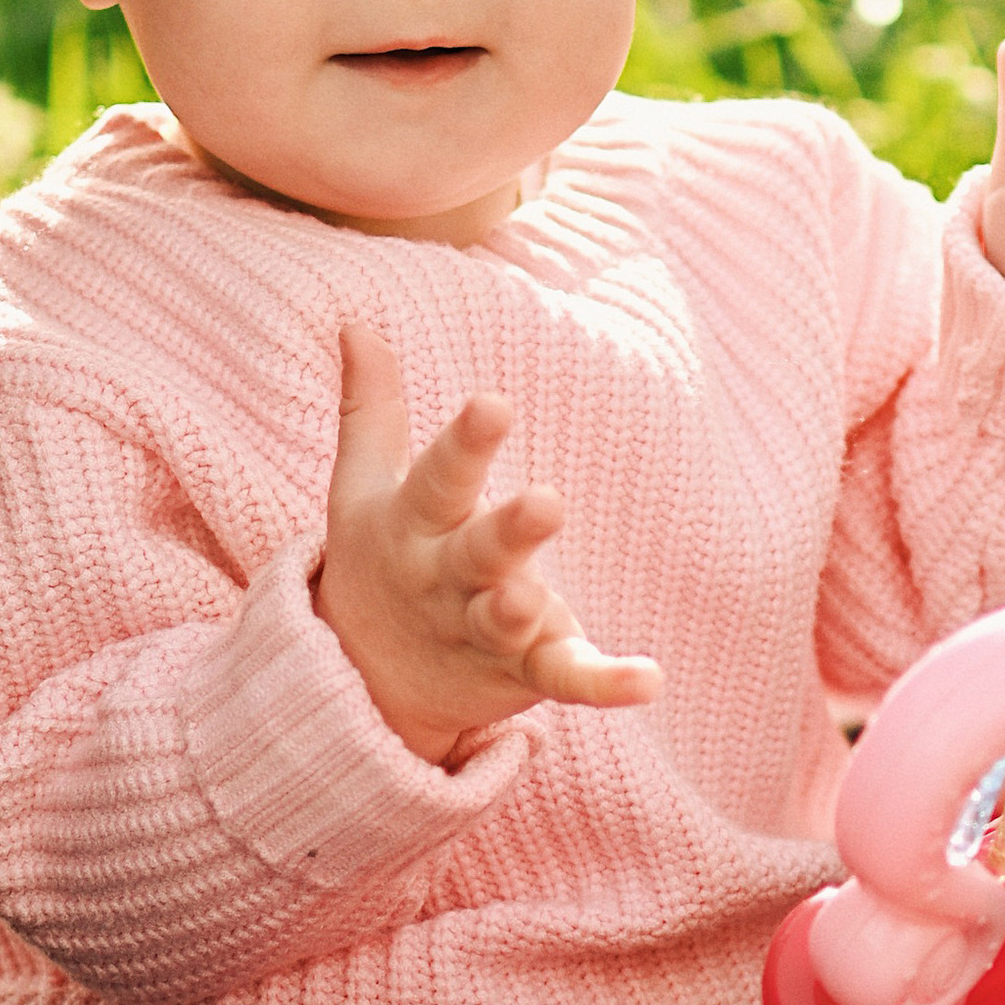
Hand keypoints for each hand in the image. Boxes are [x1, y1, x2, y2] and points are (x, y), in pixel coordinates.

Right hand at [315, 323, 660, 763]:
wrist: (367, 681)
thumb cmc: (382, 560)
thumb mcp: (360, 489)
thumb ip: (370, 410)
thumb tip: (356, 323)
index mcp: (414, 525)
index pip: (439, 478)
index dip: (466, 444)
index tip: (495, 404)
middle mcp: (447, 580)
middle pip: (476, 554)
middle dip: (508, 531)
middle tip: (546, 503)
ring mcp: (486, 629)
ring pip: (507, 621)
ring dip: (524, 613)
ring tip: (540, 602)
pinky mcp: (525, 670)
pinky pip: (565, 677)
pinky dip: (605, 682)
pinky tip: (648, 680)